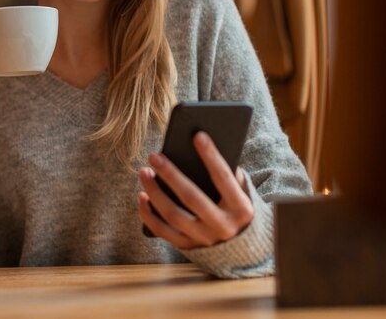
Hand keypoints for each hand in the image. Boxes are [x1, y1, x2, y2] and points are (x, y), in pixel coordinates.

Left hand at [138, 131, 253, 249]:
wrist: (244, 250)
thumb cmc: (238, 207)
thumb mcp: (243, 190)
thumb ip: (230, 173)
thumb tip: (202, 146)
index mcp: (241, 209)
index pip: (223, 178)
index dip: (211, 156)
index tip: (198, 135)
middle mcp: (223, 227)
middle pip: (191, 197)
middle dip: (171, 175)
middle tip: (154, 156)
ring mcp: (205, 240)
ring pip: (173, 215)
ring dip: (155, 192)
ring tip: (145, 171)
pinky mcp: (189, 248)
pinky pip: (163, 232)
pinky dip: (149, 214)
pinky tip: (142, 196)